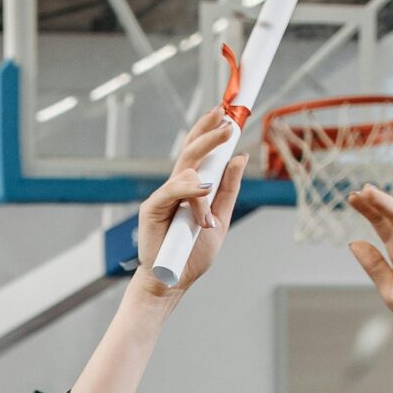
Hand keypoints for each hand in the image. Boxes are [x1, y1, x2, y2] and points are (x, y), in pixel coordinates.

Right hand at [134, 112, 245, 294]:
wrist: (173, 279)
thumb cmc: (192, 254)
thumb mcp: (220, 218)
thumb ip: (228, 189)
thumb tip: (240, 157)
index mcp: (191, 188)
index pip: (200, 153)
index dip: (210, 131)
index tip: (226, 113)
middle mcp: (176, 189)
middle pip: (191, 152)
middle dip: (208, 133)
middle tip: (226, 118)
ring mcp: (163, 198)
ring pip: (184, 169)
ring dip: (206, 164)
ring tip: (219, 162)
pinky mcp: (152, 210)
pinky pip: (172, 192)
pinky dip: (189, 189)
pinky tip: (203, 189)